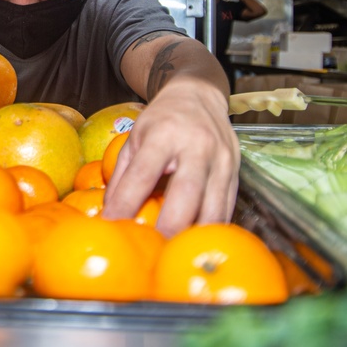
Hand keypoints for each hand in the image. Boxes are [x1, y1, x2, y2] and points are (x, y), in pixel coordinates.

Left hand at [101, 77, 238, 236]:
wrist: (199, 94)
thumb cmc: (163, 119)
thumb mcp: (135, 137)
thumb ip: (122, 175)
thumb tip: (110, 212)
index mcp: (165, 135)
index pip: (142, 175)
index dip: (125, 205)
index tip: (112, 226)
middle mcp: (197, 147)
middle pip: (185, 198)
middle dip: (166, 229)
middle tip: (150, 250)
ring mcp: (222, 161)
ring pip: (212, 210)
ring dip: (192, 236)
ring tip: (173, 251)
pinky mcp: (237, 173)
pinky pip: (226, 209)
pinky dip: (210, 229)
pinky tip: (195, 240)